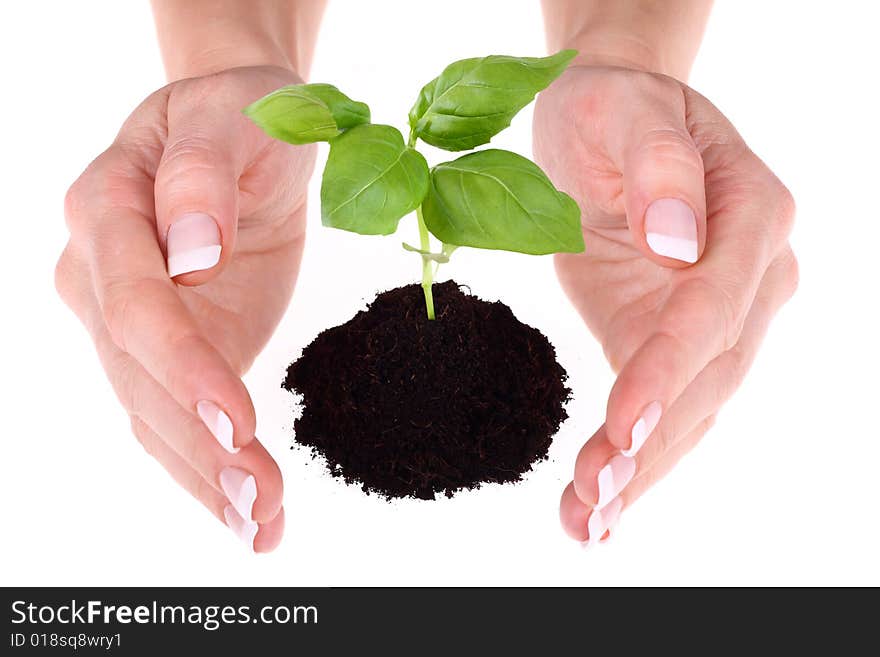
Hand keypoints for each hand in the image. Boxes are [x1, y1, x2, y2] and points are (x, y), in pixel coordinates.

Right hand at [55, 66, 315, 551]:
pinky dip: (210, 470)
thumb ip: (202, 177)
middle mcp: (102, 275)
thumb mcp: (233, 118)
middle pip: (140, 375)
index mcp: (108, 210)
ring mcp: (127, 320)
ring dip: (206, 477)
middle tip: (258, 502)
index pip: (137, 305)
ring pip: (153, 412)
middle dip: (200, 446)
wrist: (240, 132)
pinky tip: (250, 515)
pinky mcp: (171, 349)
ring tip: (261, 527)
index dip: (184, 366)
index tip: (237, 421)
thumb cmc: (238, 116)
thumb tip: (189, 252)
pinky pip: (175, 417)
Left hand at [533, 65, 797, 542]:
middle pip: (708, 373)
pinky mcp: (672, 336)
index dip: (670, 368)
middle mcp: (751, 274)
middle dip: (653, 443)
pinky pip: (662, 403)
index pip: (714, 306)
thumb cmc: (613, 108)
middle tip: (597, 499)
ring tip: (588, 522)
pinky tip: (597, 504)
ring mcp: (719, 313)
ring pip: (691, 406)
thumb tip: (682, 241)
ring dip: (641, 471)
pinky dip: (633, 456)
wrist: (606, 120)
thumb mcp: (623, 109)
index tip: (627, 423)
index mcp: (750, 214)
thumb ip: (659, 168)